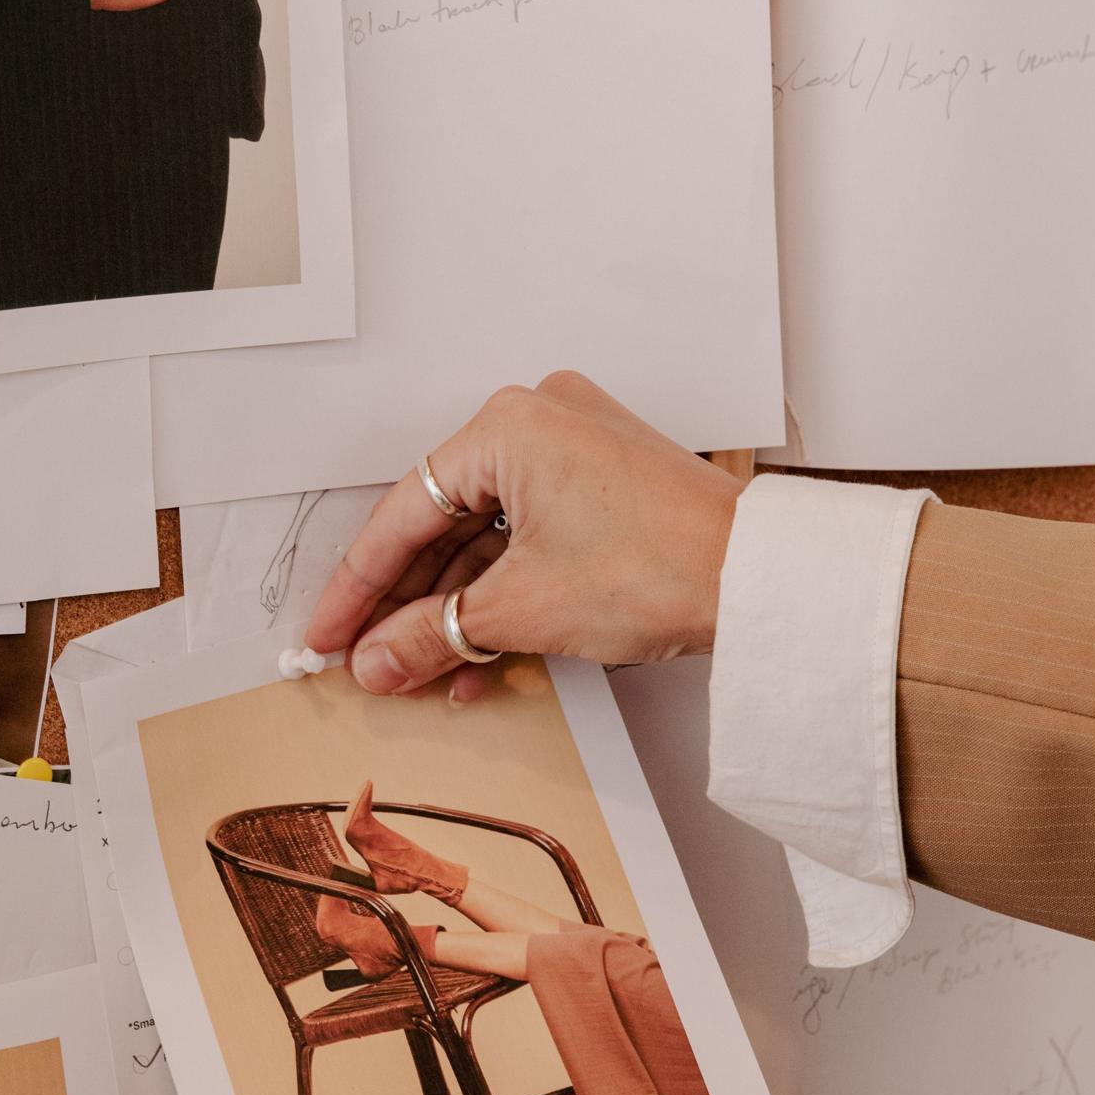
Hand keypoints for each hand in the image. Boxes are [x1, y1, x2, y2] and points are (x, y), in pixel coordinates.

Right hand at [305, 371, 744, 701]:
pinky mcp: (601, 484)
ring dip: (455, 612)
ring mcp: (574, 450)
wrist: (765, 581)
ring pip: (486, 540)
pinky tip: (481, 657)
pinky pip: (529, 539)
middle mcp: (539, 421)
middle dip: (407, 605)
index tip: (330, 633)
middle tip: (368, 659)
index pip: (403, 514)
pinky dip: (504, 595)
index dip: (358, 586)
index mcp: (507, 426)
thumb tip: (377, 659)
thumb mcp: (522, 610)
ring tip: (424, 674)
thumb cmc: (665, 564)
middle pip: (442, 526)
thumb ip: (432, 634)